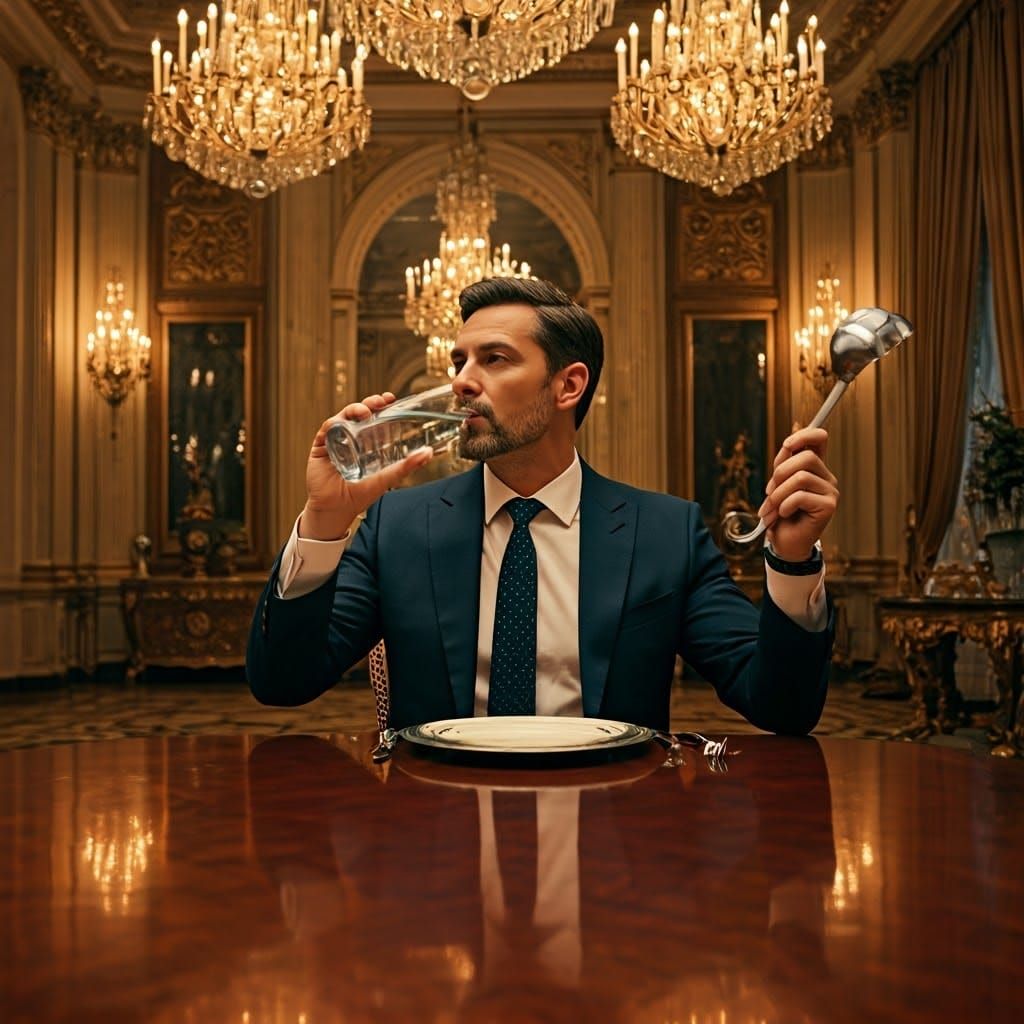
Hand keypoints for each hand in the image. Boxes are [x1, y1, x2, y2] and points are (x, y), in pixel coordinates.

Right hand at [301, 392, 432, 539]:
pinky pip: (326, 429)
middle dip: (369, 403)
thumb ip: (406, 466)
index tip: (391, 399)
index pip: (374, 419)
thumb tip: (428, 454)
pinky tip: (341, 424)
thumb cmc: (359, 495)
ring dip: (353, 410)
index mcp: (365, 442)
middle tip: (380, 401)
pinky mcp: (320, 446)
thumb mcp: (385, 478)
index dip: (381, 407)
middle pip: (359, 413)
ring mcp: (335, 440)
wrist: (335, 510)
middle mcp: (350, 438)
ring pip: (343, 417)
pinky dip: (333, 423)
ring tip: (364, 412)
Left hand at [757, 427, 838, 561]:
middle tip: (769, 492)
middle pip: (806, 457)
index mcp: (814, 468)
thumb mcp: (777, 484)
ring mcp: (830, 492)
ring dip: (778, 494)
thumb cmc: (780, 513)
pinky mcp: (829, 506)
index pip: (820, 439)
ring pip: (801, 477)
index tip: (787, 445)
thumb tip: (788, 443)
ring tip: (772, 508)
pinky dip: (785, 505)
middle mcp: (826, 477)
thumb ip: (783, 464)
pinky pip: (801, 496)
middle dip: (780, 473)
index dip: (805, 434)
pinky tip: (784, 514)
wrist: (784, 542)